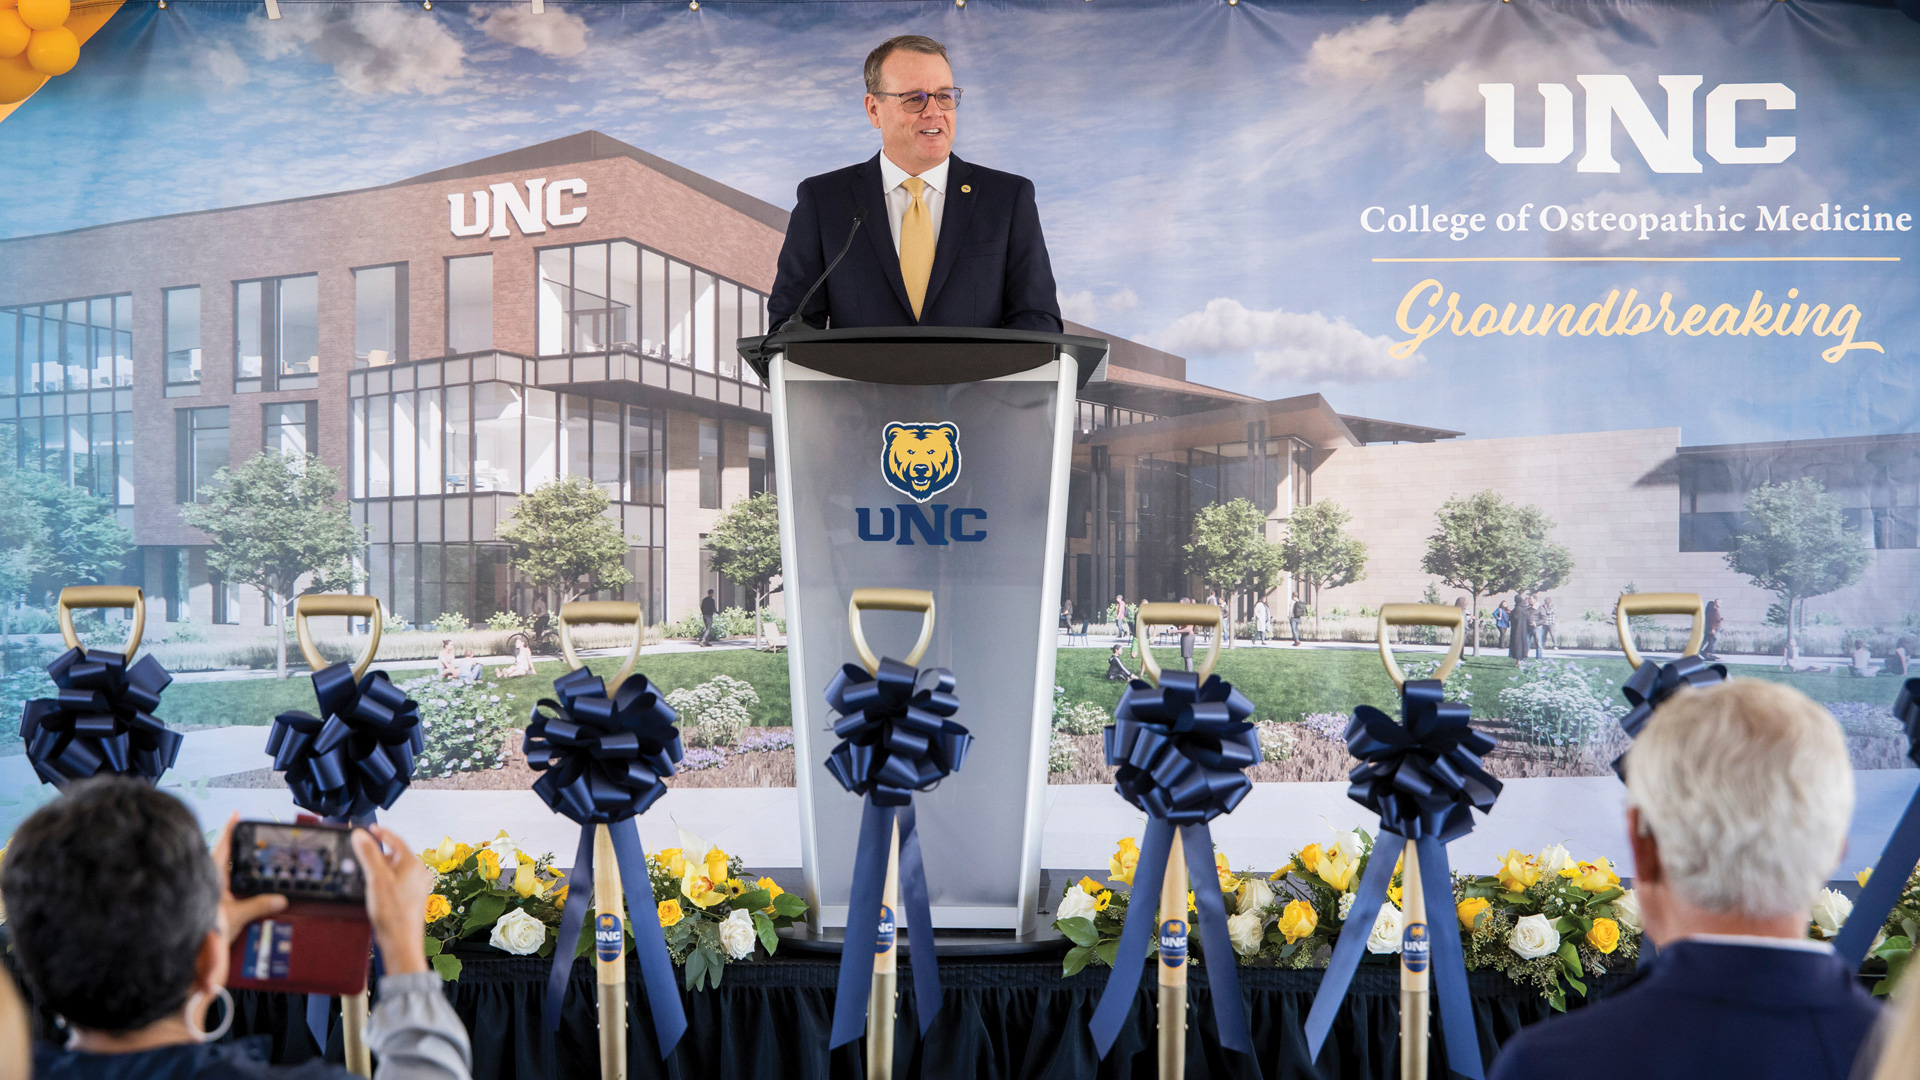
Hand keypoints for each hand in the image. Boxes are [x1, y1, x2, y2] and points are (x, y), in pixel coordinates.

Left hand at [213, 813, 287, 947]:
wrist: (186, 958)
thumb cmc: (203, 936)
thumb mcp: (235, 918)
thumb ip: (258, 906)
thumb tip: (280, 899)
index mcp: (211, 877)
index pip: (221, 846)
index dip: (229, 829)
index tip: (236, 814)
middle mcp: (205, 881)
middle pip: (219, 856)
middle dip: (231, 844)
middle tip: (245, 833)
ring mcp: (204, 892)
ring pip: (218, 871)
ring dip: (230, 862)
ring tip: (244, 854)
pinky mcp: (204, 903)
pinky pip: (218, 884)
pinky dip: (229, 879)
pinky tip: (237, 881)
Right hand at [351, 824, 430, 975]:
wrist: (401, 942)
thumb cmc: (392, 913)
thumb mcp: (376, 878)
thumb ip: (368, 854)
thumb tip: (360, 834)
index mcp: (412, 864)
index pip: (395, 840)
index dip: (381, 832)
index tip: (371, 828)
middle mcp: (418, 873)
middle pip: (396, 854)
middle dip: (378, 851)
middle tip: (362, 851)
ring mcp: (417, 886)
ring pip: (396, 868)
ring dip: (381, 866)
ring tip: (366, 871)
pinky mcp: (412, 898)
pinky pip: (398, 880)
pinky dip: (386, 878)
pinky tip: (375, 887)